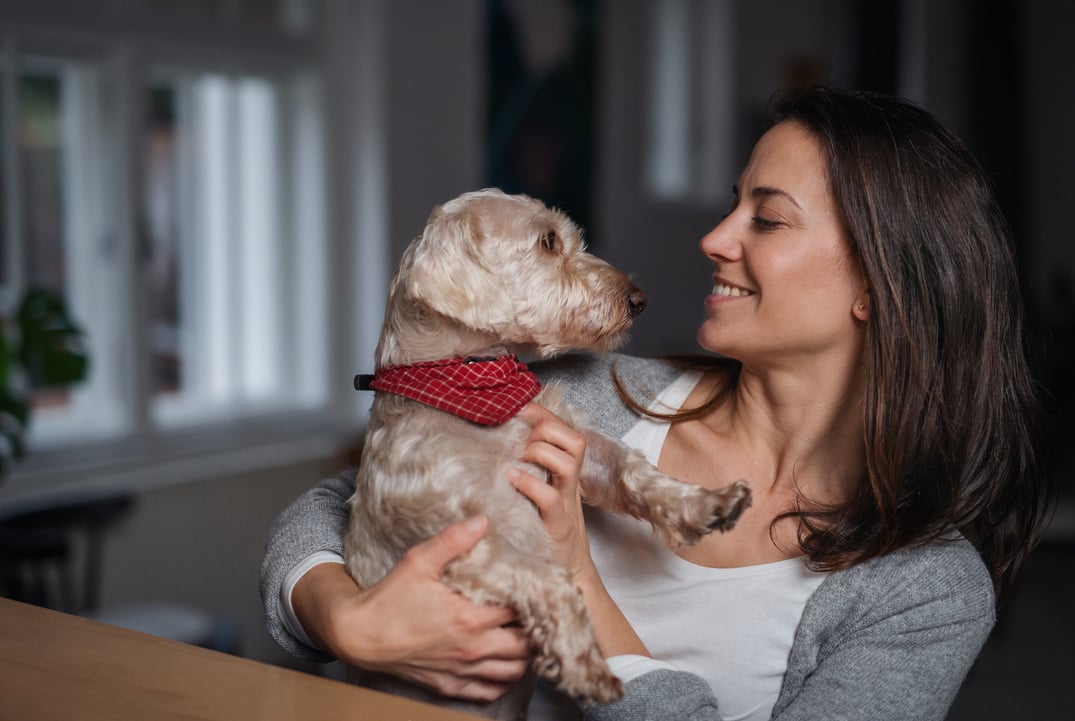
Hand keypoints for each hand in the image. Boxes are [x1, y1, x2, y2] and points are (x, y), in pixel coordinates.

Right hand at [292, 516, 531, 701]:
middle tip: (535, 612)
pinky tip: (501, 662)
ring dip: (525, 655)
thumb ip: (452, 540)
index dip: (533, 597)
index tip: (535, 587)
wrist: (359, 636)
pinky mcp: (450, 685)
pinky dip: (502, 679)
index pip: (520, 609)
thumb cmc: (389, 599)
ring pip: (514, 672)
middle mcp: (472, 648)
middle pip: (527, 645)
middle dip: (536, 628)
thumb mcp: (418, 562)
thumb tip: (482, 521)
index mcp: (470, 618)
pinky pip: (490, 691)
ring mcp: (462, 670)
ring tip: (524, 636)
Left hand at [508, 403, 595, 580]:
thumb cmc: (545, 528)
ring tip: (519, 457)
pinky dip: (531, 483)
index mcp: (565, 472)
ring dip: (541, 451)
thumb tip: (498, 444)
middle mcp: (570, 483)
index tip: (520, 409)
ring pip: (569, 462)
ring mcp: (567, 503)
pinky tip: (513, 479)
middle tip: (523, 440)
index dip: (545, 414)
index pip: (566, 430)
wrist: (567, 569)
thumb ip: (527, 469)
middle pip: (575, 440)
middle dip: (548, 429)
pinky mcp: (558, 525)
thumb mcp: (538, 491)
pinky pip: (551, 497)